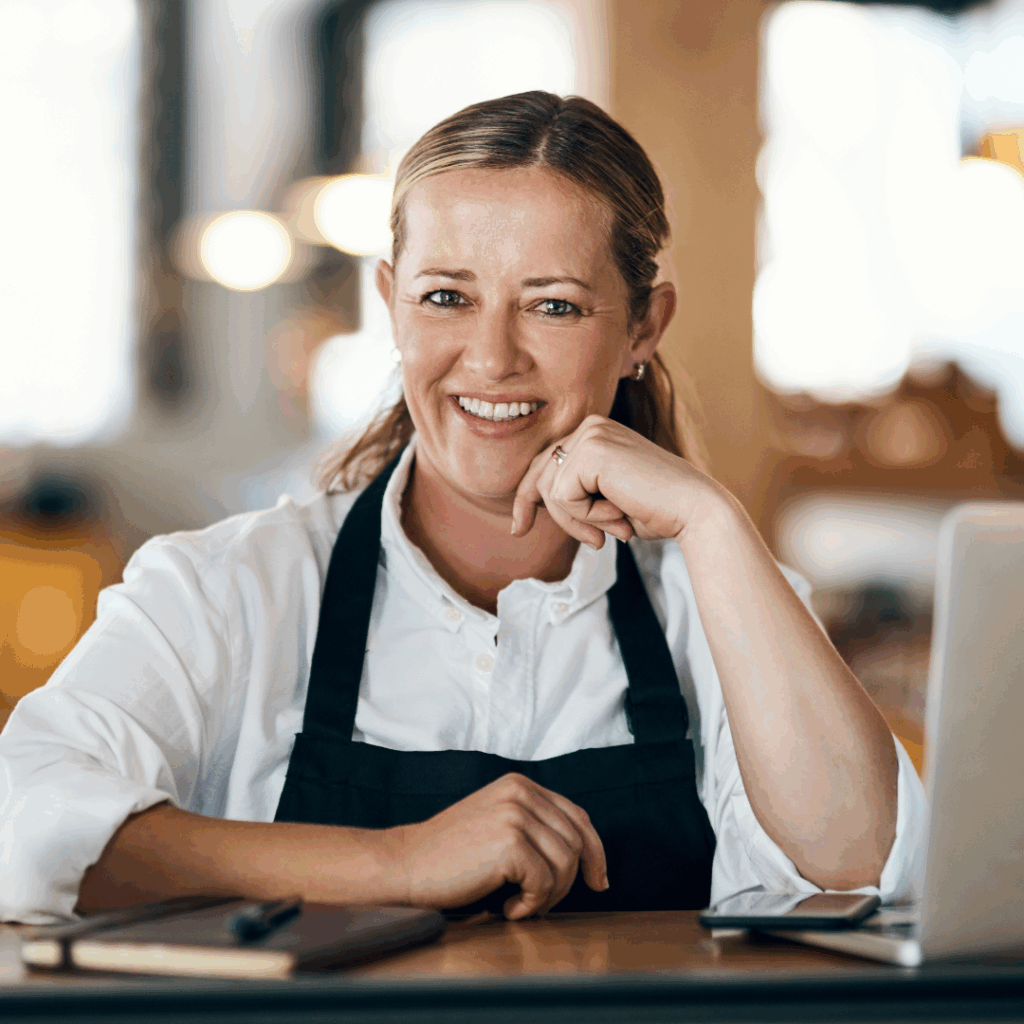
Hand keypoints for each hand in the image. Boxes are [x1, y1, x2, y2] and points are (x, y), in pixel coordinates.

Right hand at [388, 773, 607, 918]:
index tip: (599, 881)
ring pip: (565, 863)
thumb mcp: (496, 824)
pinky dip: (531, 904)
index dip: (595, 851)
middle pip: (576, 842)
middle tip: (540, 904)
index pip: (577, 816)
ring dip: (548, 895)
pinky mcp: (509, 843)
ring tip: (519, 904)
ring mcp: (515, 815)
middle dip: (567, 882)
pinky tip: (506, 908)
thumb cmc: (450, 855)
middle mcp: (520, 792)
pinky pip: (544, 883)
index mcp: (520, 785)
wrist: (405, 864)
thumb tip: (585, 856)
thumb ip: (534, 826)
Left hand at [510, 415, 719, 547]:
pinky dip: (586, 517)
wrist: (693, 509)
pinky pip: (563, 497)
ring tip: (614, 528)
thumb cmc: (656, 509)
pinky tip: (618, 513)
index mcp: (594, 433)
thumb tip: (531, 505)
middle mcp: (590, 426)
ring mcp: (590, 434)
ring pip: (551, 491)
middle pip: (541, 477)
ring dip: (579, 521)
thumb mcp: (604, 501)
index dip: (527, 499)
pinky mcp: (591, 450)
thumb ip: (574, 494)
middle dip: (556, 517)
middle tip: (594, 542)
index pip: (545, 465)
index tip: (519, 529)